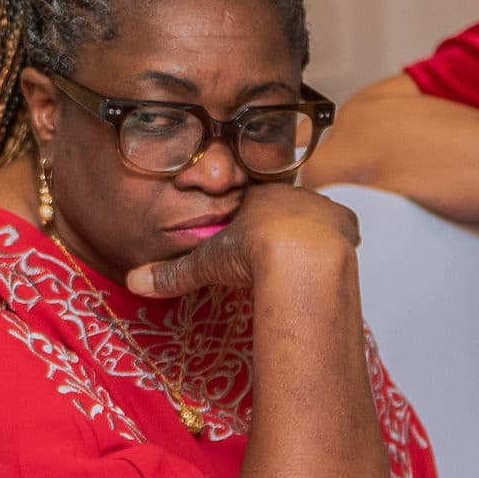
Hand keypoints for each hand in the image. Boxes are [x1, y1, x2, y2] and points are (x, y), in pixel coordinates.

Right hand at [123, 183, 356, 302]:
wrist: (300, 253)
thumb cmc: (250, 251)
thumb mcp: (206, 264)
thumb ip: (174, 272)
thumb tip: (134, 282)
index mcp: (255, 198)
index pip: (249, 203)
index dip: (247, 222)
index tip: (245, 240)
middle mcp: (288, 194)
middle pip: (281, 208)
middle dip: (276, 226)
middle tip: (270, 253)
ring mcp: (319, 207)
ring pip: (312, 216)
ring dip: (307, 234)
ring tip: (298, 260)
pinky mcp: (344, 223)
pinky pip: (343, 229)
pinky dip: (337, 242)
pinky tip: (326, 259)